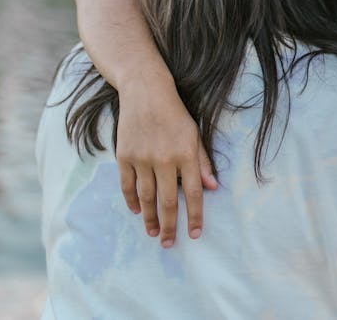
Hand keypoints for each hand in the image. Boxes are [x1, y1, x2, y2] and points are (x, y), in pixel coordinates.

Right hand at [116, 77, 217, 247]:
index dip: (194, 215)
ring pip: (146, 197)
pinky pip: (127, 185)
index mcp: (186, 154)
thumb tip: (212, 188)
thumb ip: (202, 162)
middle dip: (169, 226)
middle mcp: (164, 159)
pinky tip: (137, 211)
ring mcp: (142, 158)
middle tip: (169, 243)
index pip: (192, 193)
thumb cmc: (175, 114)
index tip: (194, 234)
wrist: (145, 92)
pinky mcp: (125, 156)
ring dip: (149, 218)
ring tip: (153, 233)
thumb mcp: (194, 134)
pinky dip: (132, 200)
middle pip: (167, 201)